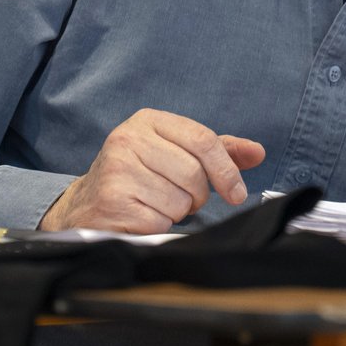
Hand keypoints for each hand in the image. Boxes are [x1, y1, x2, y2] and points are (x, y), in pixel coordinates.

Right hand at [39, 108, 265, 233]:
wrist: (87, 203)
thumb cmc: (140, 174)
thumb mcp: (175, 152)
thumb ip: (218, 150)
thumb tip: (258, 152)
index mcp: (148, 121)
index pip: (203, 140)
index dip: (227, 170)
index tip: (237, 193)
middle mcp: (128, 139)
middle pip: (194, 173)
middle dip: (197, 195)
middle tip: (183, 198)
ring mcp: (117, 170)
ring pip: (179, 200)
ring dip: (177, 211)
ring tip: (156, 203)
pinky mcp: (112, 201)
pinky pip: (160, 221)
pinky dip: (159, 225)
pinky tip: (142, 215)